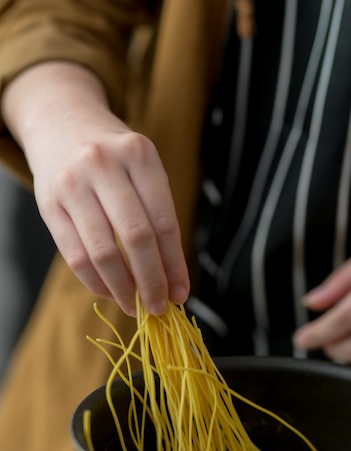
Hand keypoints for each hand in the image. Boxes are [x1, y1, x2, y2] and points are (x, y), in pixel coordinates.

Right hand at [2, 63, 189, 316]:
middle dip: (152, 281)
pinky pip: (74, 256)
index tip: (181, 293)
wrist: (61, 122)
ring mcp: (72, 184)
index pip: (164, 221)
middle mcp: (104, 164)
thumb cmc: (113, 155)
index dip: (174, 264)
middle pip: (136, 238)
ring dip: (123, 289)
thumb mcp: (143, 167)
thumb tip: (173, 280)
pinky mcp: (48, 204)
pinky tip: (111, 291)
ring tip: (135, 305)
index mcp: (139, 155)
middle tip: (159, 307)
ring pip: (103, 252)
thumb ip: (158, 216)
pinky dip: (96, 282)